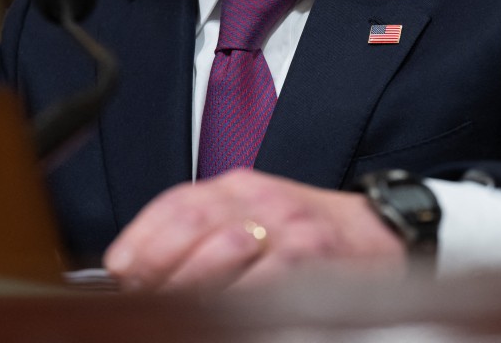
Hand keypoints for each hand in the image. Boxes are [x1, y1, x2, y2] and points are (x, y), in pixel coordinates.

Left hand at [103, 169, 406, 291]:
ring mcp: (289, 227)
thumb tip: (140, 269)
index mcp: (239, 187)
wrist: (381, 236)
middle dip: (159, 264)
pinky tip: (224, 313)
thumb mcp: (253, 218)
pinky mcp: (313, 257)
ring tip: (174, 308)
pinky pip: (264, 281)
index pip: (178, 202)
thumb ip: (203, 234)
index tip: (119, 267)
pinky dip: (236, 299)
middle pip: (194, 224)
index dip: (142, 236)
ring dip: (190, 284)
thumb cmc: (310, 234)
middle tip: (141, 294)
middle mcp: (262, 199)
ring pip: (223, 251)